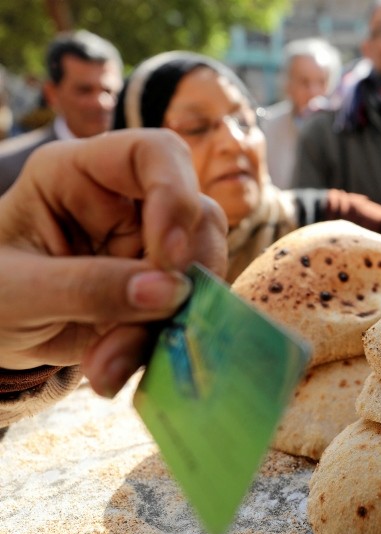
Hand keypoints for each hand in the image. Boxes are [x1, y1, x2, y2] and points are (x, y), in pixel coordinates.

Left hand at [0, 129, 227, 396]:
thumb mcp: (16, 291)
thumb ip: (86, 288)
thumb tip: (171, 292)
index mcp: (80, 174)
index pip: (154, 154)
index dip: (176, 194)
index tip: (168, 256)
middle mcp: (128, 204)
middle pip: (196, 216)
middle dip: (181, 276)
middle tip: (153, 322)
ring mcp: (149, 247)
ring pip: (202, 269)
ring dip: (170, 322)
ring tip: (111, 364)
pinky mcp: (161, 291)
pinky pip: (188, 313)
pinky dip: (161, 347)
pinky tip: (113, 371)